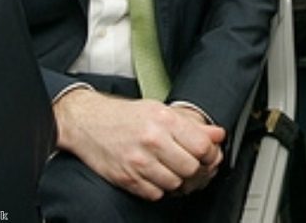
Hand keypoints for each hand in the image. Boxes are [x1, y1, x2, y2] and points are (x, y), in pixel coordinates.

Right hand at [53, 89, 225, 199]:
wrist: (87, 122)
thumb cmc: (124, 116)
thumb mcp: (161, 110)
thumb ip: (191, 124)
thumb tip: (217, 134)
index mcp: (164, 120)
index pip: (202, 146)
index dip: (211, 154)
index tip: (211, 155)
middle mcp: (152, 140)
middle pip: (191, 168)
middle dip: (198, 170)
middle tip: (196, 166)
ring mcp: (138, 161)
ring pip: (175, 184)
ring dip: (180, 181)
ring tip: (176, 171)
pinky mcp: (126, 178)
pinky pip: (155, 194)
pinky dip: (161, 189)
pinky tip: (159, 177)